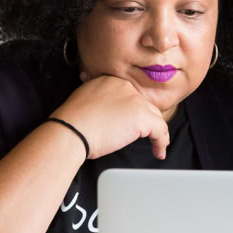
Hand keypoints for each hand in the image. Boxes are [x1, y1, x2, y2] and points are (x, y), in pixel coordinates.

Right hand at [51, 74, 169, 159]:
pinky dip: (161, 142)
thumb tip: (106, 111)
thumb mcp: (84, 101)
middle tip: (143, 135)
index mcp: (111, 80)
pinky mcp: (141, 117)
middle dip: (145, 121)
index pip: (131, 96)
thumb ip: (98, 100)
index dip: (133, 111)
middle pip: (144, 105)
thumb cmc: (72, 123)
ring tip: (155, 145)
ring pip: (154, 116)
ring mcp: (135, 100)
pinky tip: (158, 151)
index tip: (132, 123)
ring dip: (155, 132)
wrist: (71, 131)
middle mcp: (125, 87)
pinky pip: (160, 130)